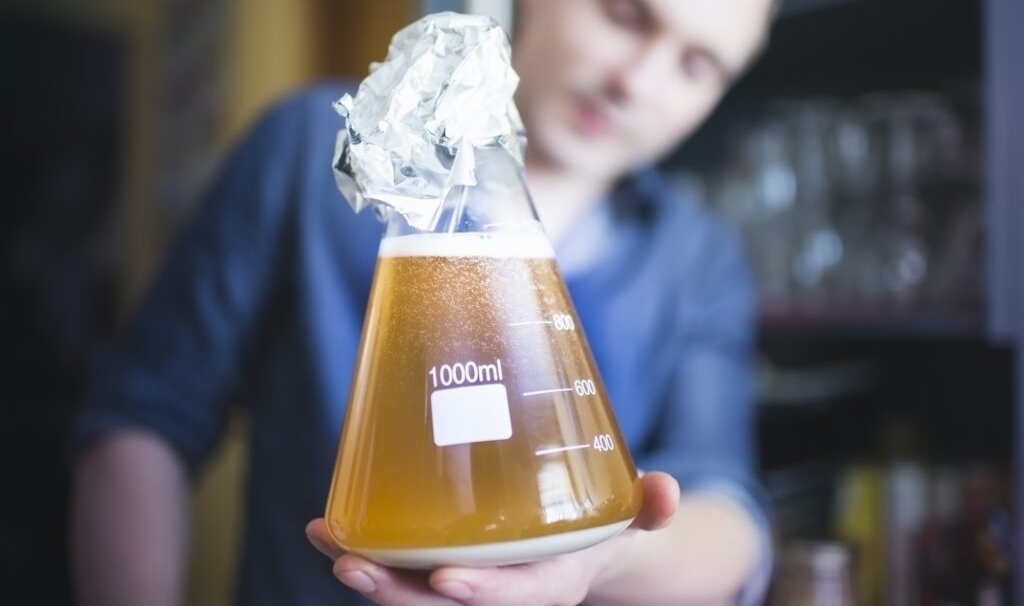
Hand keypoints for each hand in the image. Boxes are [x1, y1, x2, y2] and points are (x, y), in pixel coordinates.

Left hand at [306, 471, 678, 605]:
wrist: (579, 547)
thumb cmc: (599, 529)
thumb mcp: (628, 520)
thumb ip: (648, 508)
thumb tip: (667, 489)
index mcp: (550, 583)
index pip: (518, 599)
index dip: (485, 595)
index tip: (447, 581)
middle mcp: (503, 591)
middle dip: (400, 595)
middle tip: (357, 569)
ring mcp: (469, 579)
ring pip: (413, 590)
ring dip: (370, 572)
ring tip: (330, 542)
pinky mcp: (442, 561)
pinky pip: (401, 564)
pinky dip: (366, 546)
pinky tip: (327, 523)